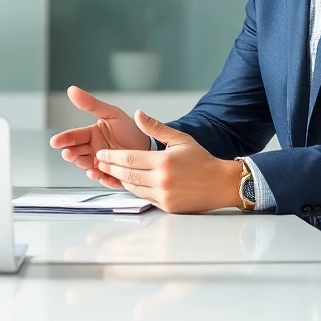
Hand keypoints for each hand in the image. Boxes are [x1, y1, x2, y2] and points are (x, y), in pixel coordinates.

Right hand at [50, 86, 151, 187]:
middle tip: (68, 153)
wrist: (149, 143)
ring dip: (85, 166)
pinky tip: (101, 174)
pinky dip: (102, 178)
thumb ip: (91, 104)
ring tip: (87, 165)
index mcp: (90, 135)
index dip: (64, 139)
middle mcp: (93, 150)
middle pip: (77, 153)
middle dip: (71, 154)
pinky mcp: (112, 175)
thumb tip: (72, 90)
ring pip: (88, 166)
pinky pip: (105, 178)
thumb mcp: (110, 113)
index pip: (74, 137)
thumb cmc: (129, 128)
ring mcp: (101, 163)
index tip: (55, 141)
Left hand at [94, 110, 241, 213]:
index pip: (130, 158)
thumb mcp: (180, 139)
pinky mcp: (166, 206)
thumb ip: (156, 128)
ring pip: (133, 187)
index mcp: (163, 161)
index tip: (102, 154)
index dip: (113, 156)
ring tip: (110, 172)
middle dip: (111, 168)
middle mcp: (162, 180)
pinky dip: (134, 190)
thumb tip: (138, 115)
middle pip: (127, 174)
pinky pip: (144, 197)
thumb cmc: (202, 160)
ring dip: (120, 180)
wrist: (221, 183)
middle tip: (100, 163)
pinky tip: (128, 183)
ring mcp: (164, 195)